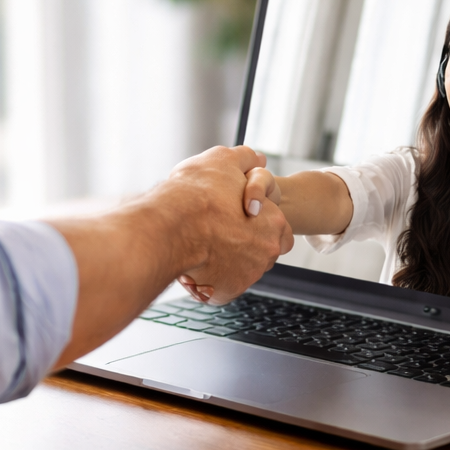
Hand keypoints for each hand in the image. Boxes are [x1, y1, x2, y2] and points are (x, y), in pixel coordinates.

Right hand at [159, 146, 291, 305]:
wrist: (171, 224)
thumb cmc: (196, 192)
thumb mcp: (223, 160)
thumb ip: (245, 159)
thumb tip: (257, 157)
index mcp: (274, 222)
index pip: (278, 227)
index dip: (258, 221)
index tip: (239, 216)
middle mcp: (267, 252)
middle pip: (262, 251)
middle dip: (246, 244)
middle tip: (220, 231)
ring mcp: (248, 275)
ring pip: (242, 269)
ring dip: (228, 260)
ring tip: (203, 244)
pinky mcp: (227, 292)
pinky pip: (222, 287)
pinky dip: (212, 279)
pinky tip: (198, 263)